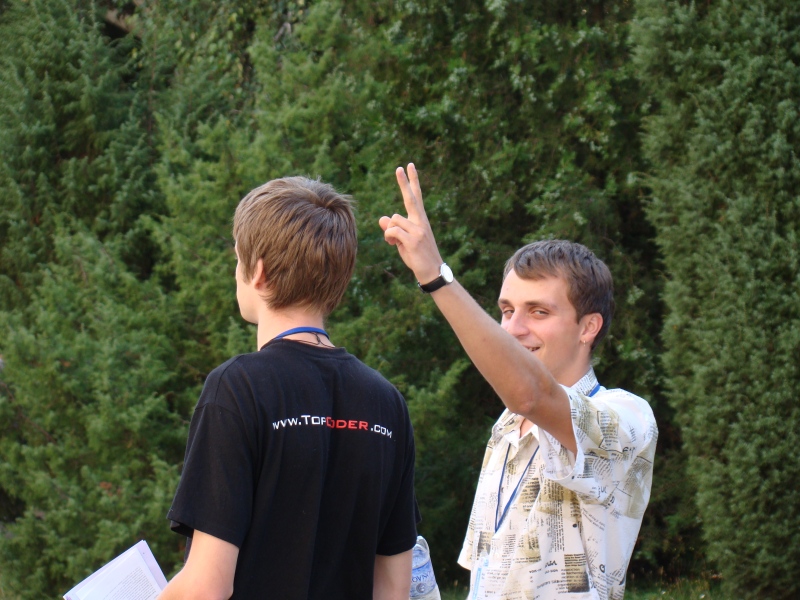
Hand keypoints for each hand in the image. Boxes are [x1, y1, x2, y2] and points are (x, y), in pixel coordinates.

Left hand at [379, 163, 444, 284]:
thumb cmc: (418, 256)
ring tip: (395, 243)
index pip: (416, 196)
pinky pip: (392, 231)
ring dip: (389, 231)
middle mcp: (421, 221)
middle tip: (399, 167)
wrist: (432, 272)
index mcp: (420, 220)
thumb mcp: (403, 241)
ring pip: (394, 219)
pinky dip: (389, 238)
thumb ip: (394, 229)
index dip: (412, 181)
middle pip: (411, 198)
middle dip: (404, 182)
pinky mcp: (413, 240)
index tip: (409, 166)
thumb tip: (382, 219)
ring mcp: (418, 230)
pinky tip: (394, 245)